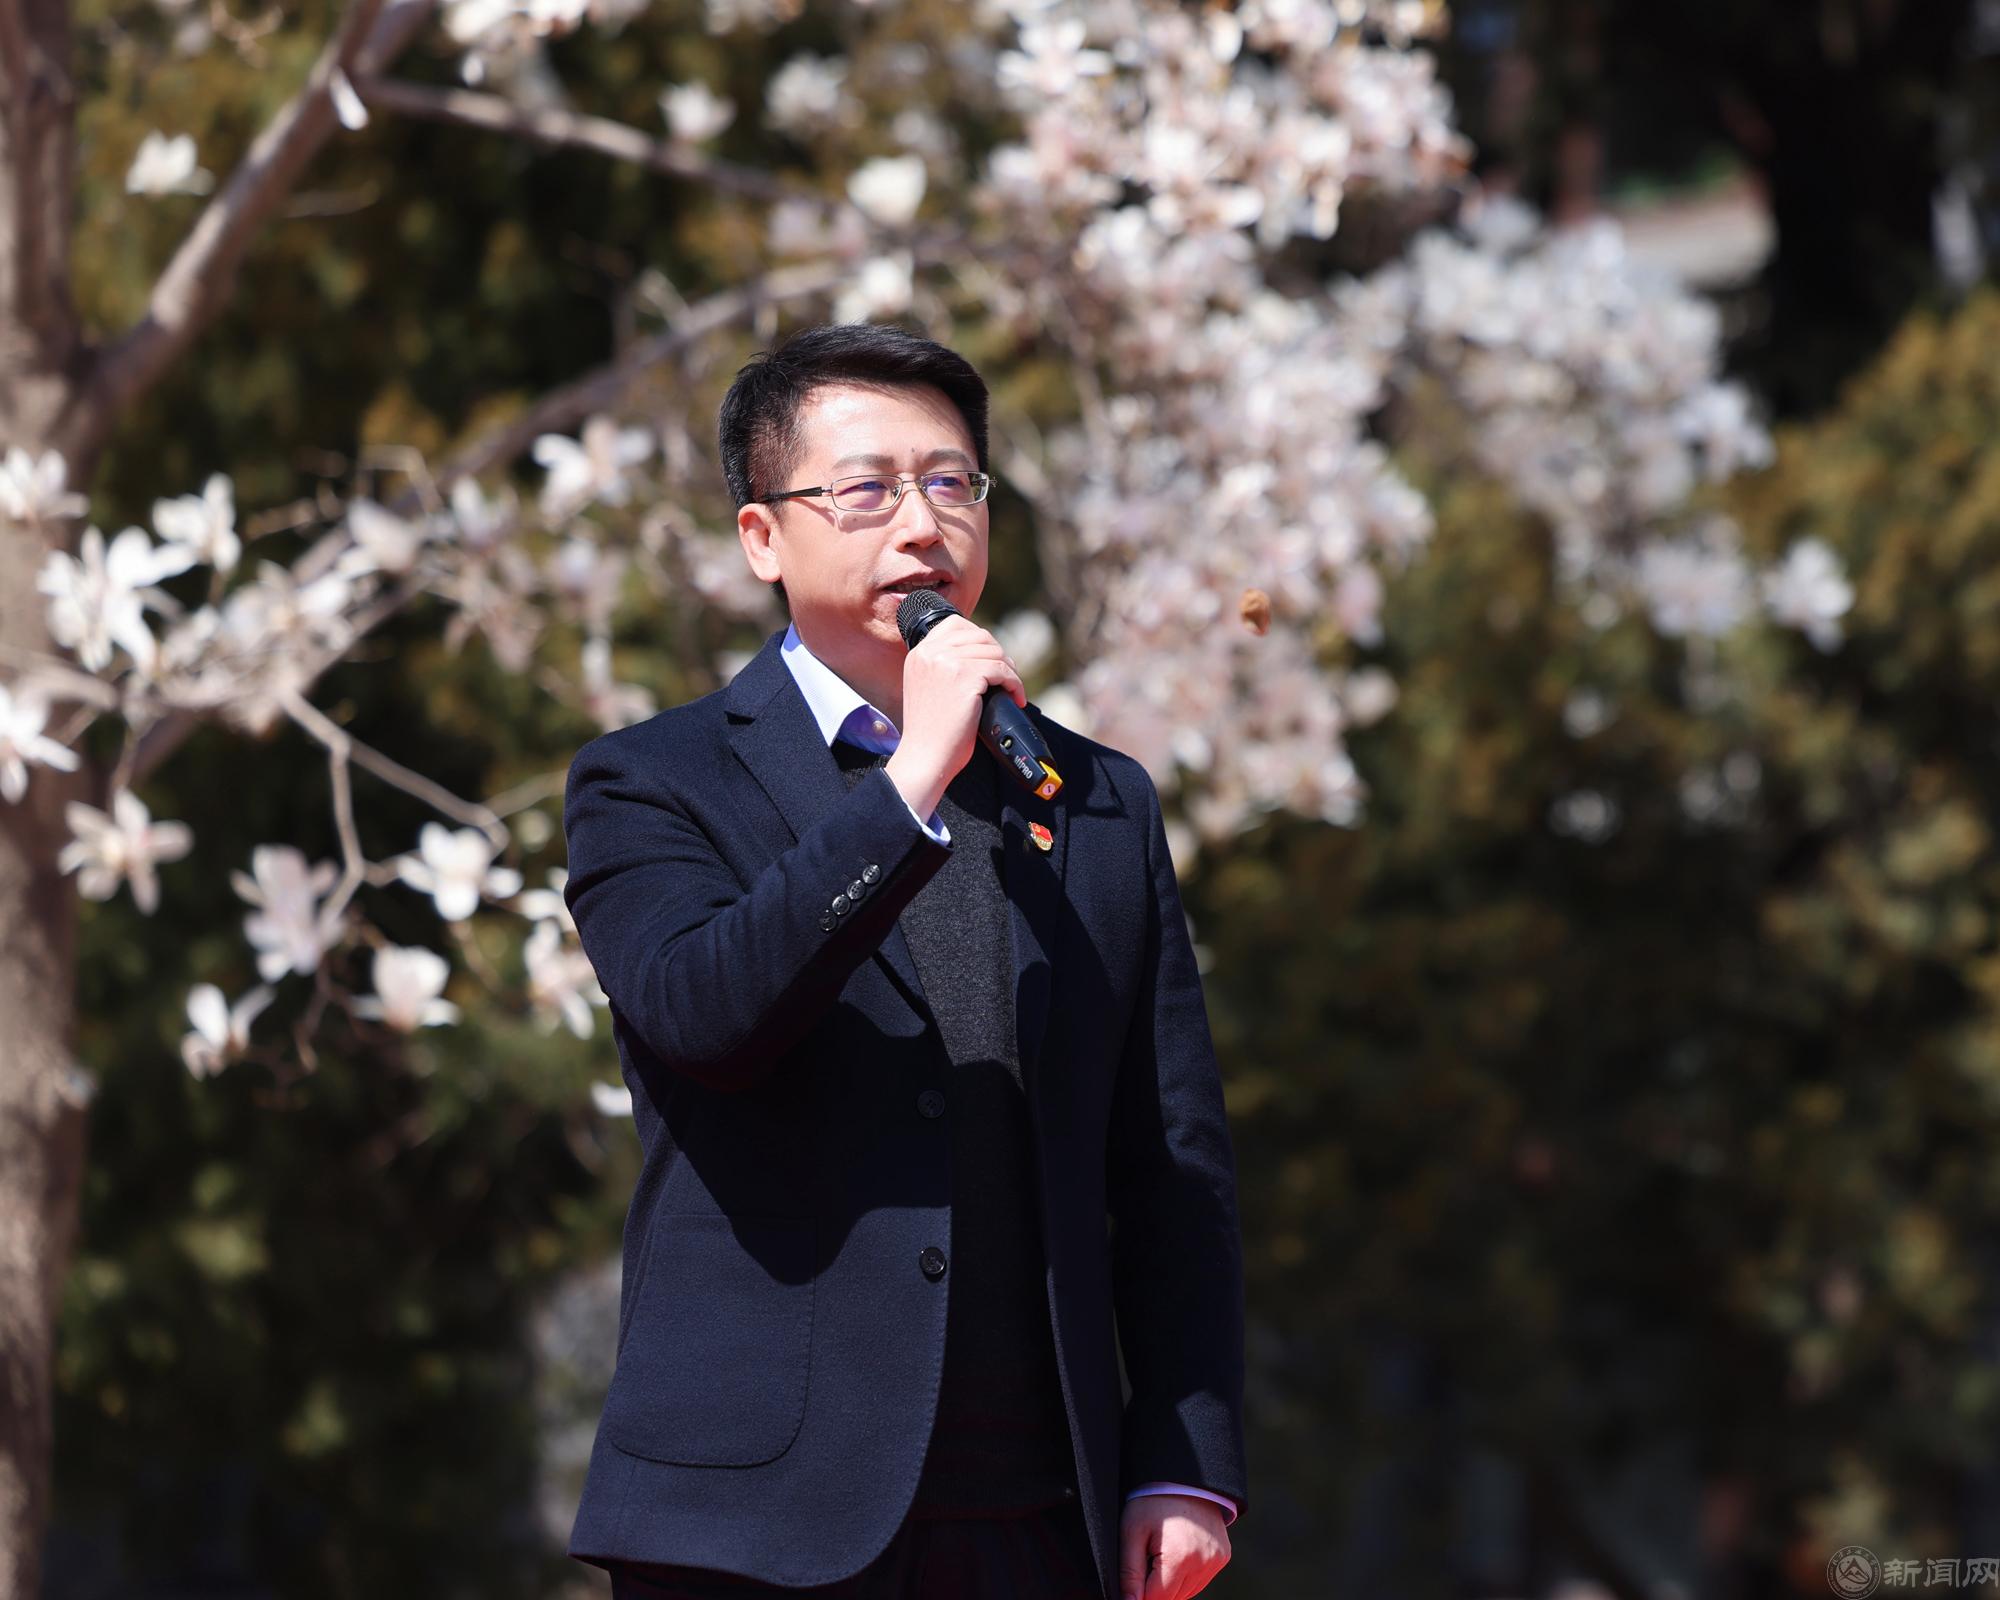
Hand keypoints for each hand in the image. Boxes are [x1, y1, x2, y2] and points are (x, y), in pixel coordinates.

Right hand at [883, 613, 1025, 818]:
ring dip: (1010, 670)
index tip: (991, 658)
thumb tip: (982, 655)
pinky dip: (1015, 683)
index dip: (980, 638)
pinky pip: (1002, 670)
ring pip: (994, 652)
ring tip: (1012, 688)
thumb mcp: (927, 687)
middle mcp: (930, 653)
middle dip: (999, 655)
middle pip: (980, 636)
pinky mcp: (965, 677)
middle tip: (1007, 677)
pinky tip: (1015, 697)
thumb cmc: (931, 731)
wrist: (926, 756)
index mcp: (919, 653)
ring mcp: (947, 662)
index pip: (955, 624)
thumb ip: (943, 666)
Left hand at [1118, 1494, 1231, 1599]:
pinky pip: (1200, 1581)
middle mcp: (1203, 1563)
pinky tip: (1177, 1554)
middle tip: (1147, 1558)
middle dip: (1155, 1588)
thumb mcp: (1132, 1532)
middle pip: (1172, 1599)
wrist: (1184, 1476)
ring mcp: (1216, 1561)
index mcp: (1179, 1558)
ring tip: (1161, 1553)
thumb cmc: (1153, 1502)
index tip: (1134, 1578)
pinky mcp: (1222, 1557)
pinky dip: (1186, 1576)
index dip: (1140, 1594)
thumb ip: (1130, 1573)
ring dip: (1171, 1584)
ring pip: (1187, 1593)